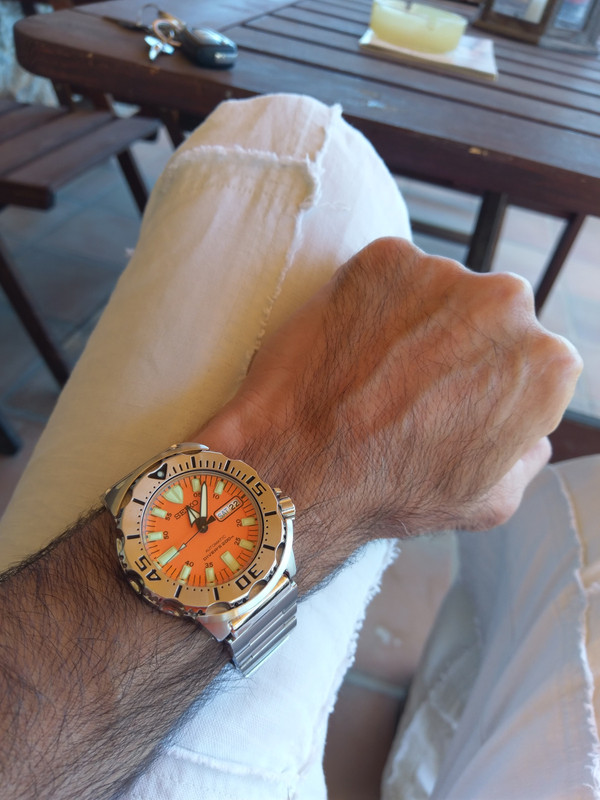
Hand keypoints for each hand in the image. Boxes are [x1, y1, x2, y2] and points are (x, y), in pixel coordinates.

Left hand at [198, 238, 580, 578]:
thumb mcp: (490, 500)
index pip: (534, 361)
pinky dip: (375, 302)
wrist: (300, 465)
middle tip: (416, 382)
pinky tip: (354, 347)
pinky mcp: (386, 257)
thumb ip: (526, 457)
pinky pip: (390, 276)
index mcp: (545, 363)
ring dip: (420, 319)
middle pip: (492, 315)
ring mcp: (443, 273)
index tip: (460, 401)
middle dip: (464, 342)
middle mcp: (506, 303)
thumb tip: (531, 436)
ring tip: (377, 367)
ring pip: (440, 291)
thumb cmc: (392, 490)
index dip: (494, 385)